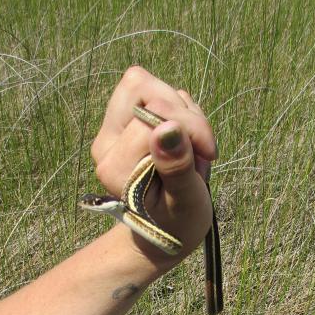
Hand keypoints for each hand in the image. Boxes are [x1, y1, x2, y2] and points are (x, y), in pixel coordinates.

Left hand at [90, 66, 217, 269]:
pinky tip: (186, 141)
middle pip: (141, 86)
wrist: (164, 230)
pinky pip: (153, 92)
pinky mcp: (126, 122)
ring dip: (182, 111)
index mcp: (115, 165)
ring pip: (146, 84)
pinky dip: (179, 111)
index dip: (188, 127)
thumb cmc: (176, 223)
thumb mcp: (185, 202)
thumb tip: (166, 127)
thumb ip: (176, 166)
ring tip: (192, 148)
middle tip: (200, 149)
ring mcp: (112, 130)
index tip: (208, 154)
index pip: (152, 116)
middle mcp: (106, 143)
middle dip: (182, 114)